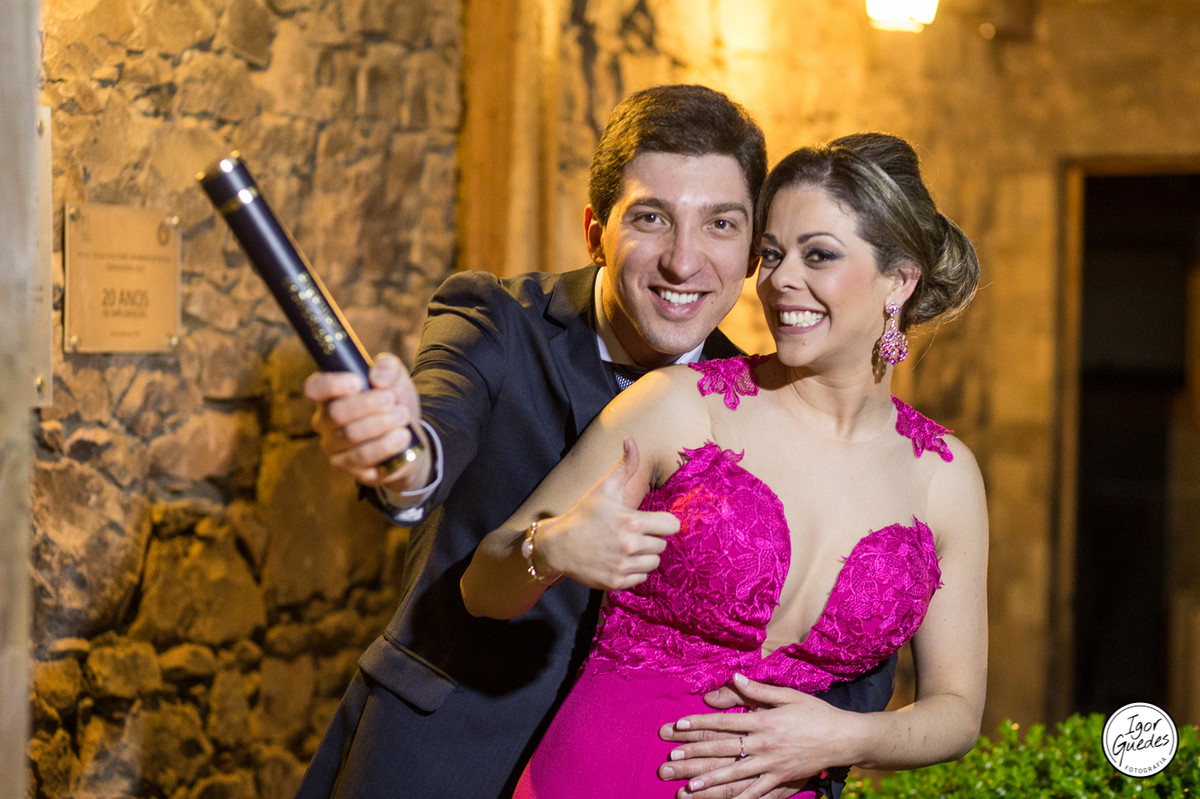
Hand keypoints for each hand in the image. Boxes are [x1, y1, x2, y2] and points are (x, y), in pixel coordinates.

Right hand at [304, 352, 427, 486]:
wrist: (410, 440)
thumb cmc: (395, 405)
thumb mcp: (397, 380)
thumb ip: (388, 367)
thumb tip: (378, 377)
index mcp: (330, 396)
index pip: (314, 388)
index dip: (332, 385)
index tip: (358, 382)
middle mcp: (325, 423)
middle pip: (336, 413)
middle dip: (368, 404)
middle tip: (392, 400)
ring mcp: (335, 448)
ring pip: (351, 436)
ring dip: (381, 424)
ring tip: (403, 417)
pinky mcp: (350, 469)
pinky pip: (364, 461)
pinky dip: (387, 447)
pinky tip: (402, 439)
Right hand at [536, 438, 679, 590]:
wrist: (557, 545)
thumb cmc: (583, 514)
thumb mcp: (604, 488)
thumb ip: (624, 465)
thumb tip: (631, 439)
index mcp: (631, 521)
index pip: (671, 526)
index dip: (663, 522)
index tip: (651, 521)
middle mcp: (629, 545)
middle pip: (662, 545)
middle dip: (651, 538)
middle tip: (632, 533)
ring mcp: (623, 566)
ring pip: (654, 563)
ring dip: (644, 555)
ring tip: (626, 547)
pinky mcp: (616, 582)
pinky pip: (642, 578)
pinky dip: (634, 571)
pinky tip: (620, 560)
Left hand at [657, 674, 848, 798]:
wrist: (844, 738)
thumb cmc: (815, 713)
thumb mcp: (788, 695)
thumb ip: (758, 690)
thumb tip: (734, 677)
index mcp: (764, 722)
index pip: (724, 723)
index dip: (699, 724)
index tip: (678, 727)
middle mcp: (764, 745)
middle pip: (724, 751)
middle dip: (695, 756)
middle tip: (672, 761)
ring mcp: (773, 766)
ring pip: (736, 777)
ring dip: (711, 783)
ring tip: (688, 788)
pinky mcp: (782, 780)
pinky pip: (757, 793)